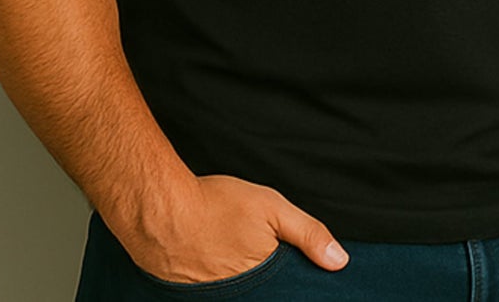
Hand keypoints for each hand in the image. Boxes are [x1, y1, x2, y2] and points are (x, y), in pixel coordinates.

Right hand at [112, 174, 348, 282]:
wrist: (158, 212)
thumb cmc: (215, 206)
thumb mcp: (273, 209)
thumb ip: (308, 234)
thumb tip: (339, 261)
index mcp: (262, 283)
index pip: (288, 295)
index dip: (296, 287)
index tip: (306, 280)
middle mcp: (238, 300)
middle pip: (266, 296)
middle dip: (271, 284)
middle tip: (262, 256)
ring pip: (243, 296)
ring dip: (249, 285)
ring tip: (239, 257)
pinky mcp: (191, 301)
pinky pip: (216, 297)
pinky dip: (223, 285)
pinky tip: (221, 264)